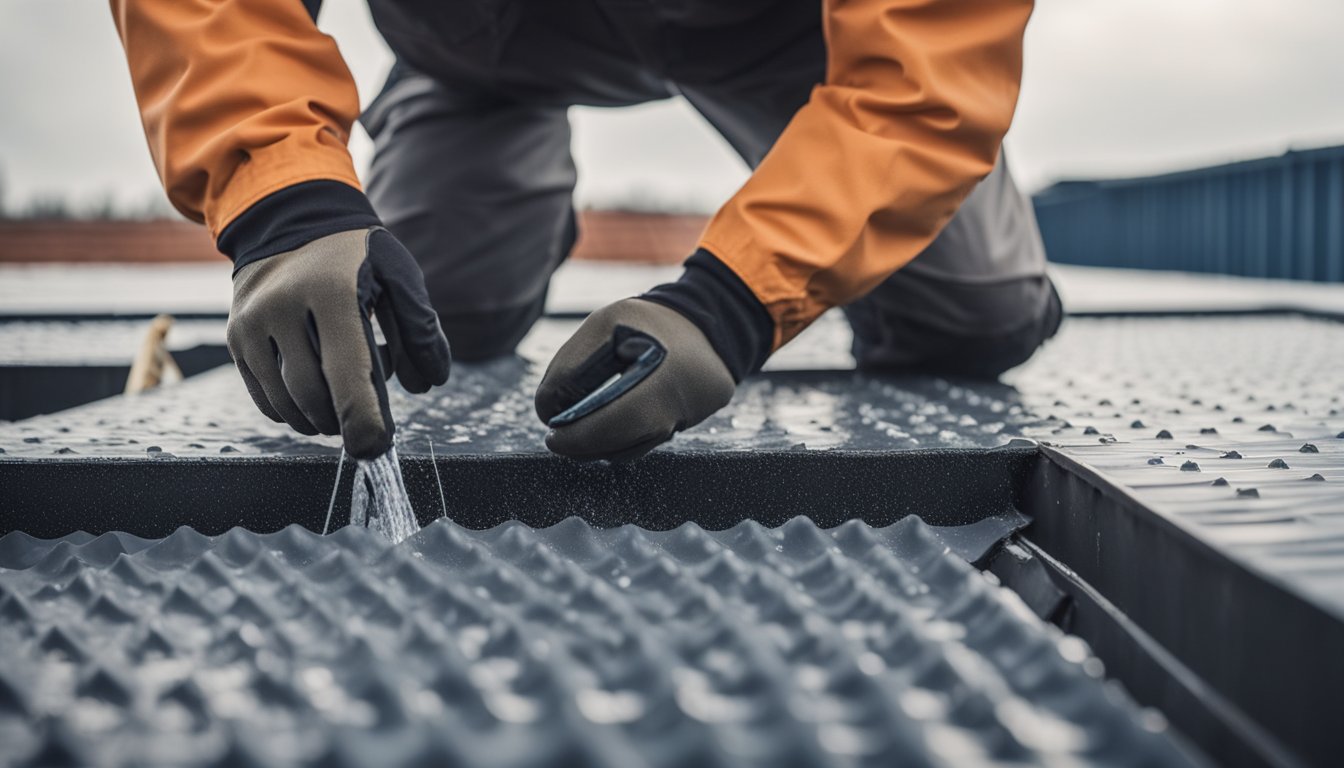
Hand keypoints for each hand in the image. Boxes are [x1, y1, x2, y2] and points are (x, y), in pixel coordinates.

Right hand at [227, 228, 450, 457]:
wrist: (290, 220)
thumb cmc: (357, 257)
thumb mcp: (398, 276)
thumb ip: (421, 328)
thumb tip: (427, 383)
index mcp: (331, 293)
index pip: (346, 371)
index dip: (361, 418)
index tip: (375, 448)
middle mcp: (283, 306)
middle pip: (314, 394)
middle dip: (344, 420)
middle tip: (368, 425)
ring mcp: (252, 322)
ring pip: (287, 401)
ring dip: (319, 420)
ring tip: (342, 408)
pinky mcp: (236, 336)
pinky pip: (264, 396)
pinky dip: (292, 412)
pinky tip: (314, 402)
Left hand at [535, 299, 733, 461]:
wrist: (704, 322)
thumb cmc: (646, 322)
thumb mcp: (602, 326)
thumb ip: (569, 367)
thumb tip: (548, 412)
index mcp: (662, 377)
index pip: (612, 423)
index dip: (576, 436)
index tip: (551, 434)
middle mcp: (682, 406)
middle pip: (620, 446)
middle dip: (581, 444)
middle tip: (557, 437)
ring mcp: (688, 419)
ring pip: (631, 451)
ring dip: (597, 445)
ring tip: (577, 426)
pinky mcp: (687, 425)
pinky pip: (645, 443)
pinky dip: (618, 439)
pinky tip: (603, 424)